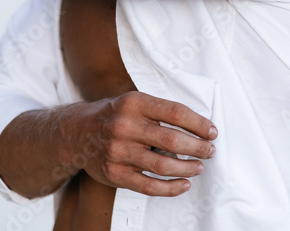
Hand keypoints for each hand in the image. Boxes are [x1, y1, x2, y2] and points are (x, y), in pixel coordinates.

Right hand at [69, 91, 217, 196]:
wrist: (77, 133)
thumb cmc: (115, 116)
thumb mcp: (134, 102)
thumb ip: (160, 111)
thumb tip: (198, 125)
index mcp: (134, 103)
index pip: (175, 112)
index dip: (198, 123)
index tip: (212, 131)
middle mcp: (125, 127)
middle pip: (172, 140)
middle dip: (198, 147)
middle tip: (210, 151)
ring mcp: (118, 152)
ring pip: (163, 165)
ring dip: (187, 168)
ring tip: (199, 166)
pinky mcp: (115, 174)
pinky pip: (149, 186)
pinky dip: (171, 188)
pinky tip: (184, 184)